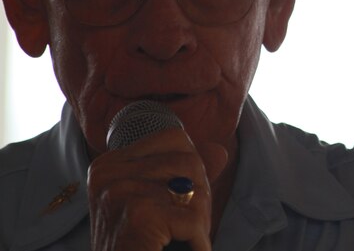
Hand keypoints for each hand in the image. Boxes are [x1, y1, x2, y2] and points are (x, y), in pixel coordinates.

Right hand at [87, 128, 227, 250]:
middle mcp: (108, 171)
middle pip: (188, 160)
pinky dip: (198, 241)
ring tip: (180, 240)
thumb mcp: (163, 203)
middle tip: (185, 229)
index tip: (180, 202)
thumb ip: (188, 173)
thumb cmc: (142, 246)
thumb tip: (221, 150)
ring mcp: (119, 190)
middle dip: (199, 196)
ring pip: (194, 188)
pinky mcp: (138, 214)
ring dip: (198, 219)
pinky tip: (182, 249)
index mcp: (110, 163)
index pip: (174, 138)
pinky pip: (192, 219)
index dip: (192, 169)